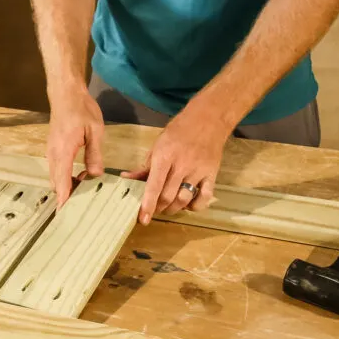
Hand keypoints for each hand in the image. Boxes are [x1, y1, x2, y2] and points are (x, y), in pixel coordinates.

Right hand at [46, 87, 104, 206]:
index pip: (61, 181)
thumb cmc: (81, 109)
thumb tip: (96, 175)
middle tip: (81, 208)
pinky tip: (79, 178)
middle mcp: (53, 154)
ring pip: (55, 177)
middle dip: (66, 196)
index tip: (64, 214)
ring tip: (83, 195)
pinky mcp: (54, 149)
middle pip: (56, 183)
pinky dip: (65, 178)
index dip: (63, 199)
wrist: (65, 93)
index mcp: (63, 151)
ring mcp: (52, 152)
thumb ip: (94, 154)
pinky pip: (57, 169)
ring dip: (66, 186)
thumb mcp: (94, 131)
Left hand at [123, 105, 229, 223]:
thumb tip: (126, 179)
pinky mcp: (212, 174)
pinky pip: (204, 197)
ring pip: (184, 199)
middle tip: (154, 209)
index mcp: (165, 157)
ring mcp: (198, 171)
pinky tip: (188, 204)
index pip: (154, 186)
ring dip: (174, 208)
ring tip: (168, 207)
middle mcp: (182, 165)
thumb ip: (144, 166)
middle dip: (158, 208)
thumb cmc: (178, 132)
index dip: (147, 205)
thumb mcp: (158, 145)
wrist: (208, 119)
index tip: (142, 220)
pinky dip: (195, 206)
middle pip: (168, 196)